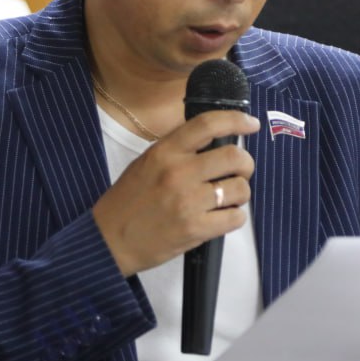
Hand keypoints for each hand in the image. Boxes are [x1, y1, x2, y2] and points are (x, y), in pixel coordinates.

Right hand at [92, 110, 259, 276]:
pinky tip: (221, 217)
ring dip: (240, 193)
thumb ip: (178, 149)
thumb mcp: (147, 162)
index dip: (236, 120)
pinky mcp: (195, 229)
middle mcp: (178, 172)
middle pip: (234, 157)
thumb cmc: (128, 201)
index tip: (250, 124)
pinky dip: (234, 217)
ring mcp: (188, 202)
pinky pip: (235, 218)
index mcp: (165, 152)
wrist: (109, 240)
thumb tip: (215, 141)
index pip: (208, 124)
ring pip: (240, 189)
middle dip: (245, 164)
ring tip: (226, 198)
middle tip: (239, 171)